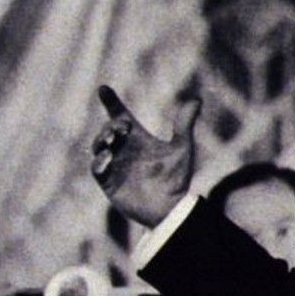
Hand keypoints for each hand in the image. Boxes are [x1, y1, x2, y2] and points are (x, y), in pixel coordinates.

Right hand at [89, 85, 199, 227]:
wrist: (170, 207)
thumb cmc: (176, 177)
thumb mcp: (181, 148)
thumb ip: (185, 124)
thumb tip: (197, 99)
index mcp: (138, 139)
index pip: (121, 116)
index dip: (112, 103)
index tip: (103, 88)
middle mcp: (123, 149)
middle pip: (108, 130)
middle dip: (111, 126)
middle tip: (123, 127)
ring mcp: (114, 165)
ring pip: (98, 147)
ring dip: (101, 140)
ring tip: (111, 139)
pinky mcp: (108, 182)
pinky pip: (97, 169)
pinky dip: (99, 162)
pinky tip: (107, 158)